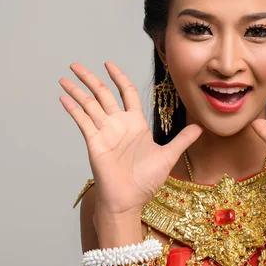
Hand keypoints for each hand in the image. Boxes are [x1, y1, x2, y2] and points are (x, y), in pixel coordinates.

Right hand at [59, 62, 201, 217]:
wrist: (129, 201)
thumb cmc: (145, 182)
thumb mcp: (169, 156)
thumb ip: (182, 139)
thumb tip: (201, 127)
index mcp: (135, 124)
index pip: (126, 93)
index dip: (118, 77)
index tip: (109, 64)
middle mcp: (118, 124)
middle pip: (102, 94)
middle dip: (89, 78)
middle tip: (76, 65)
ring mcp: (104, 132)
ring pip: (89, 104)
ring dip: (76, 90)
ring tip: (64, 77)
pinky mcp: (94, 142)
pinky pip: (83, 121)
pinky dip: (73, 108)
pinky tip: (64, 97)